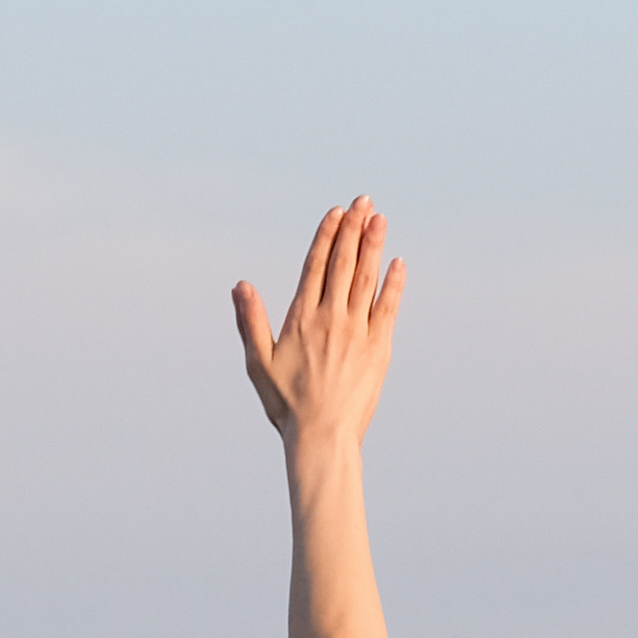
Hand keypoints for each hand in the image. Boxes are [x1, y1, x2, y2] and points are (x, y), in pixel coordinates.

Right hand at [232, 197, 404, 451]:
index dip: (327, 236)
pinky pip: (388, 308)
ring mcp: (357, 332)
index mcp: (301, 318)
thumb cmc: (286, 405)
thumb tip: (240, 285)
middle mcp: (331, 318)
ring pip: (366, 279)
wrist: (323, 436)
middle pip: (343, 264)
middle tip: (364, 201)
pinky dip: (393, 284)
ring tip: (379, 219)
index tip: (336, 213)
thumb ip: (251, 321)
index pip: (315, 266)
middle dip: (353, 230)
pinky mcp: (379, 349)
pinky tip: (397, 263)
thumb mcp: (258, 363)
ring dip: (373, 246)